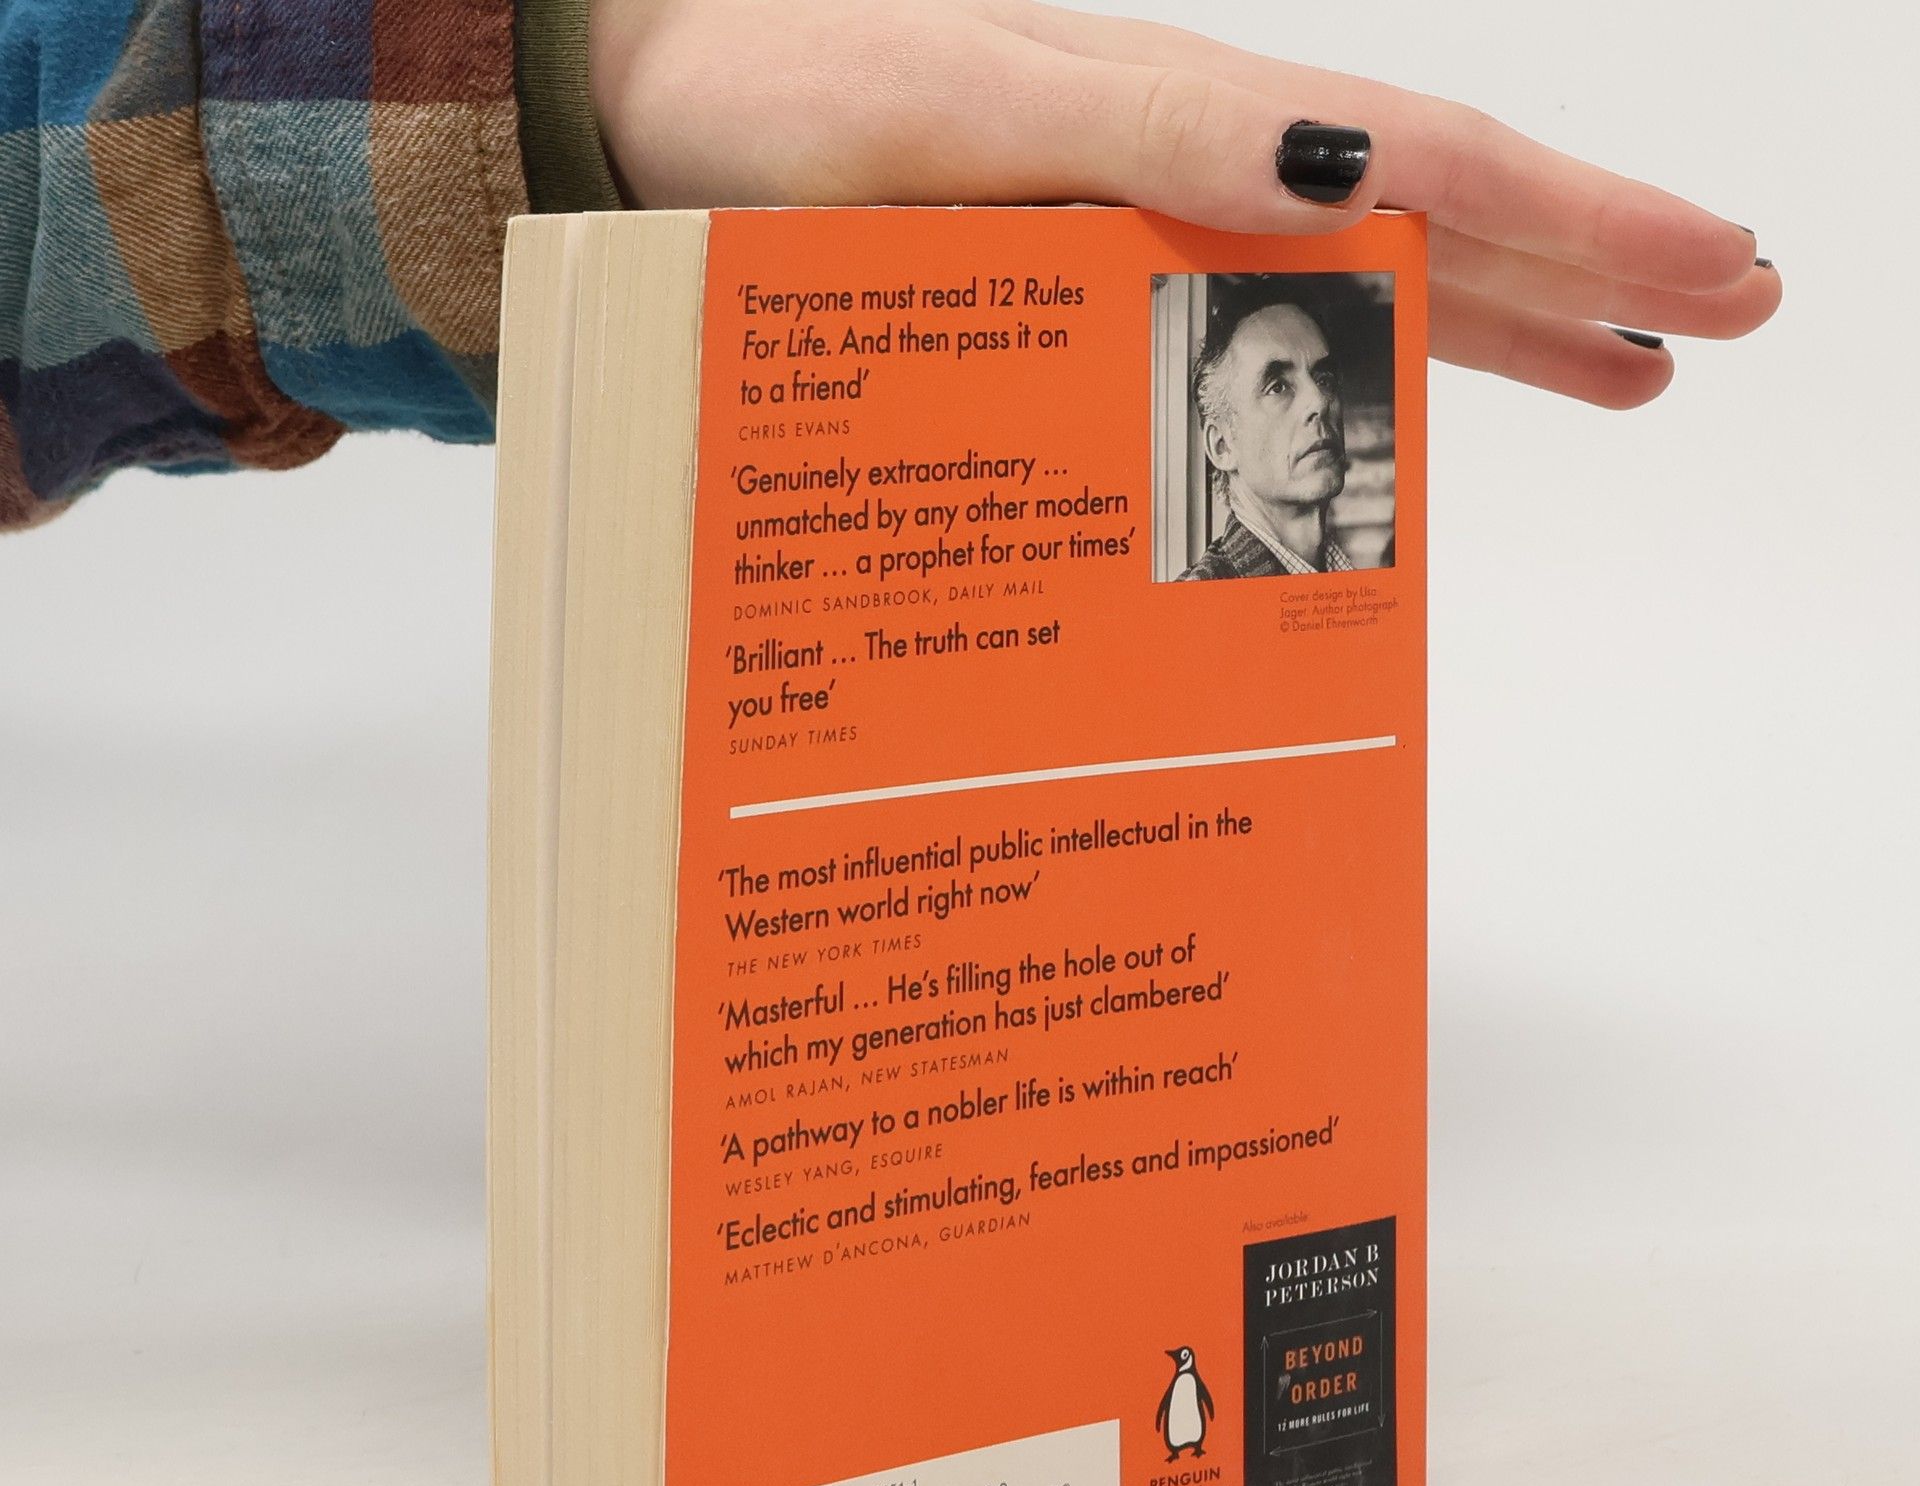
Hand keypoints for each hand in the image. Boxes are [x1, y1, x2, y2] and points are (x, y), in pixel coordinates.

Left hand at [589, 0, 1779, 407]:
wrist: (660, 104)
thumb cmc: (784, 94)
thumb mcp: (968, 109)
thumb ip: (1149, 133)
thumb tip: (1348, 176)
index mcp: (1183, 125)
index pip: (1424, 168)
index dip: (1578, 224)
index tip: (1714, 272)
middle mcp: (1182, 176)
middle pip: (1426, 221)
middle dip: (1584, 271)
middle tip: (1732, 316)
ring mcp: (1140, 233)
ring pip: (1354, 278)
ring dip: (1496, 322)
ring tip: (1628, 369)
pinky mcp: (1082, 286)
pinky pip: (1243, 331)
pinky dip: (1335, 365)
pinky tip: (1389, 399)